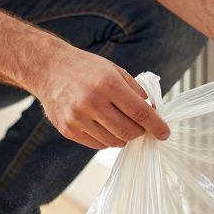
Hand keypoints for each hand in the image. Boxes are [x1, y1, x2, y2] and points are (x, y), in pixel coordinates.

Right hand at [27, 48, 169, 149]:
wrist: (48, 68)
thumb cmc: (85, 68)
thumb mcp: (114, 70)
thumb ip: (135, 91)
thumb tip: (153, 112)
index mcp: (107, 84)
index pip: (140, 112)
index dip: (156, 125)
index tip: (165, 133)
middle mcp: (92, 102)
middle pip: (129, 131)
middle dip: (141, 132)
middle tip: (142, 126)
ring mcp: (78, 118)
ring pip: (114, 141)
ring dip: (124, 137)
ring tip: (122, 124)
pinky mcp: (68, 129)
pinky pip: (97, 144)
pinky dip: (108, 139)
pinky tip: (106, 127)